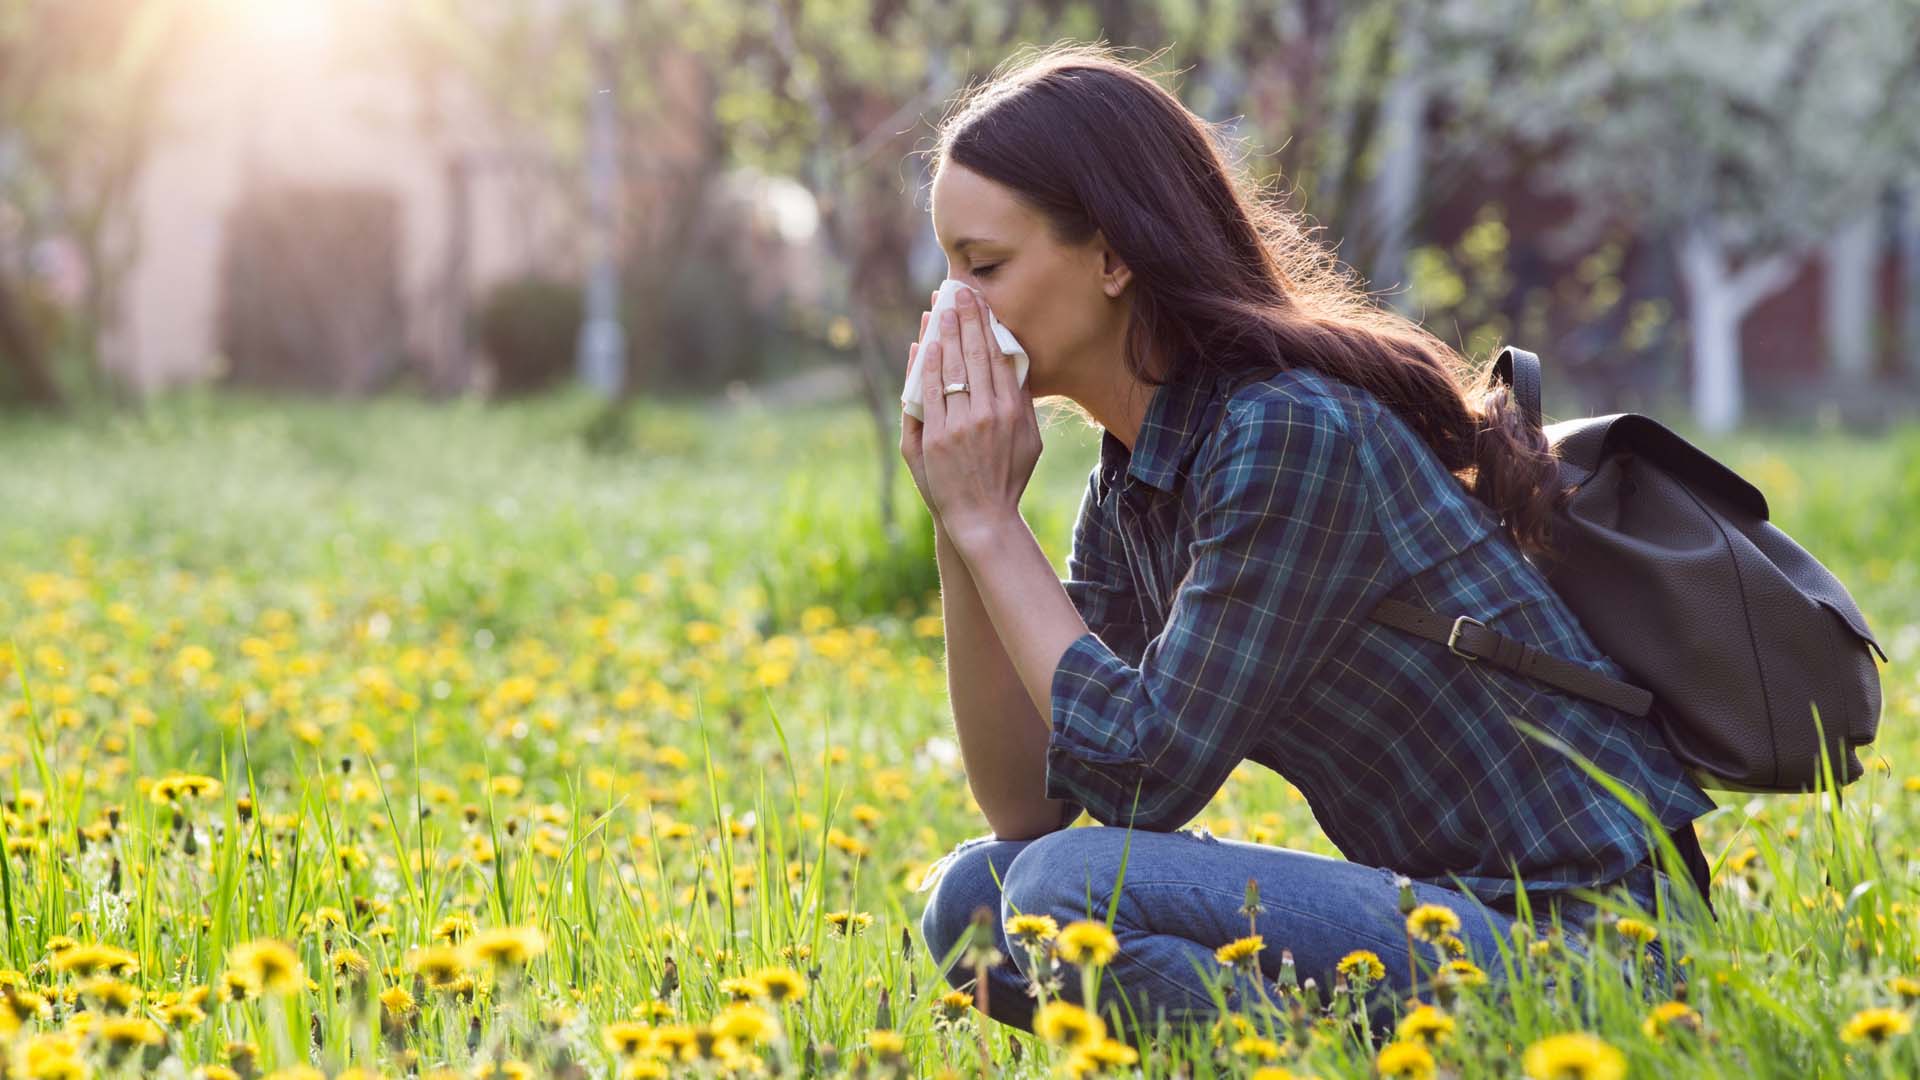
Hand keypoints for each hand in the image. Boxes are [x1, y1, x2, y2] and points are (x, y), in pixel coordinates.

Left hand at [906, 284, 1041, 538]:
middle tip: (958, 291)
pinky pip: (931, 393)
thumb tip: (1016, 368)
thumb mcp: (1030, 441)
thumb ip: (1023, 405)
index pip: (999, 357)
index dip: (988, 325)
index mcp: (1013, 411)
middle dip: (966, 319)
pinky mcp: (938, 437)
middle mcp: (989, 413)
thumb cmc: (1008, 478)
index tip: (980, 301)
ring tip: (940, 308)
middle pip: (975, 355)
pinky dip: (927, 366)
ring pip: (952, 368)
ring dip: (945, 334)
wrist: (983, 516)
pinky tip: (926, 345)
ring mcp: (961, 425)